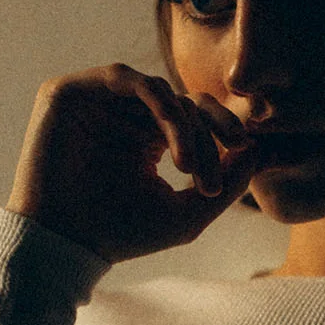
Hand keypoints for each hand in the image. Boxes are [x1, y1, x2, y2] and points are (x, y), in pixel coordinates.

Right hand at [6, 63, 261, 261]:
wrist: (66, 245)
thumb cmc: (122, 235)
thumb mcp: (187, 214)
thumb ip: (226, 184)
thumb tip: (258, 150)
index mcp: (147, 136)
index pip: (195, 115)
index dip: (224, 126)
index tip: (246, 149)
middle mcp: (122, 114)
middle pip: (182, 101)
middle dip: (209, 130)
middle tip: (221, 164)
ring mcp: (95, 100)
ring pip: (159, 90)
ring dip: (184, 126)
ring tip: (189, 167)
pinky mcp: (69, 92)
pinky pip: (127, 79)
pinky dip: (157, 106)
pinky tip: (170, 147)